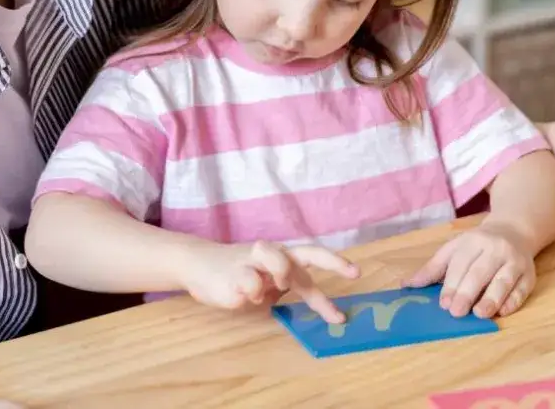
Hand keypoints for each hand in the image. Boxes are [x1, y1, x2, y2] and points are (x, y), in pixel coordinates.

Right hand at [182, 241, 359, 323]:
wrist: (198, 265)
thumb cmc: (238, 273)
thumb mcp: (267, 280)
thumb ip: (287, 287)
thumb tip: (316, 302)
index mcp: (282, 255)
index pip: (314, 259)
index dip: (336, 267)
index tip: (357, 275)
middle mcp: (273, 253)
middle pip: (307, 252)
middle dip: (332, 261)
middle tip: (353, 271)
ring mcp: (255, 261)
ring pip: (280, 260)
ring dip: (283, 274)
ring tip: (272, 288)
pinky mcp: (235, 274)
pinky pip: (251, 285)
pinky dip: (251, 294)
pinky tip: (237, 294)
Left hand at [403, 220, 535, 319]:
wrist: (515, 230)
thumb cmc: (478, 245)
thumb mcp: (454, 249)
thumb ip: (433, 268)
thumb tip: (406, 284)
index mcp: (474, 241)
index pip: (461, 263)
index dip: (452, 283)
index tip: (444, 303)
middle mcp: (496, 249)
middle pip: (481, 271)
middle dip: (468, 292)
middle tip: (457, 312)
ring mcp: (515, 261)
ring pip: (503, 280)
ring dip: (492, 298)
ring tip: (480, 314)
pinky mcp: (529, 275)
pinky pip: (522, 289)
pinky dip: (513, 301)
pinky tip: (502, 312)